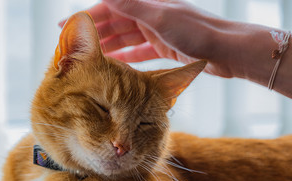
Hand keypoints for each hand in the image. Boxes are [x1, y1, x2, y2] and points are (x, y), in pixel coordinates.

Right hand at [60, 0, 234, 77]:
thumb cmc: (195, 32)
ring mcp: (157, 31)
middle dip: (95, 33)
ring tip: (90, 57)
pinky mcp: (164, 47)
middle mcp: (150, 14)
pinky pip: (139, 52)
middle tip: (73, 47)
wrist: (225, 51)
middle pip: (115, 23)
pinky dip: (126, 57)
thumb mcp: (159, 17)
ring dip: (108, 46)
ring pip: (126, 38)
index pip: (110, 7)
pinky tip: (115, 64)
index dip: (87, 16)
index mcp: (147, 3)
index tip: (66, 26)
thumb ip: (130, 5)